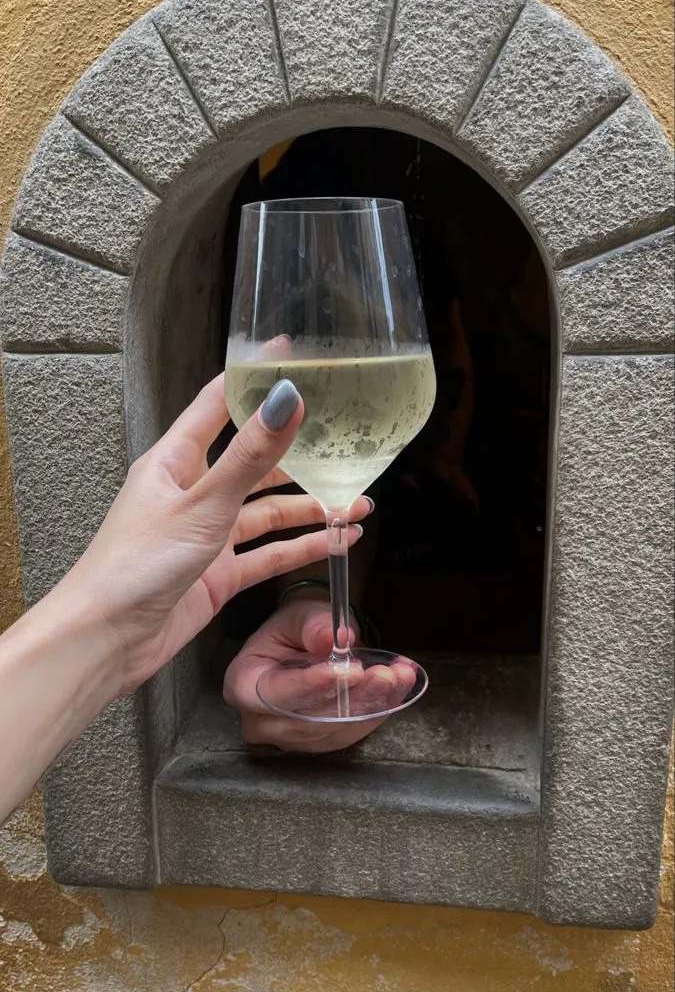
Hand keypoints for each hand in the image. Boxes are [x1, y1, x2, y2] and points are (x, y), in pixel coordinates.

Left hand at [61, 375, 366, 695]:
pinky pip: (269, 554)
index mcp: (174, 462)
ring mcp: (207, 535)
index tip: (291, 353)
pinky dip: (302, 548)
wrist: (108, 639)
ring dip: (311, 508)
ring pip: (268, 512)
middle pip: (254, 461)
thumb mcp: (202, 504)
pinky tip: (337, 542)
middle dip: (300, 454)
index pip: (219, 404)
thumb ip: (249, 456)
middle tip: (345, 440)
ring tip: (359, 503)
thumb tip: (286, 399)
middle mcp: (192, 493)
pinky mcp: (218, 574)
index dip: (255, 378)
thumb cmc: (134, 566)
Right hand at [224, 594, 416, 752]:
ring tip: (398, 674)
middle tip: (385, 674)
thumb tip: (332, 637)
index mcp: (243, 685)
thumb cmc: (295, 627)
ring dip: (373, 703)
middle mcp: (262, 722)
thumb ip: (313, 625)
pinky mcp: (322, 743)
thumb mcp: (299, 614)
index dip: (311, 685)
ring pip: (337, 728)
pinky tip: (400, 684)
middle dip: (353, 697)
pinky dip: (380, 708)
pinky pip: (354, 732)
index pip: (275, 694)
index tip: (348, 670)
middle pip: (310, 718)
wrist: (306, 642)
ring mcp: (292, 738)